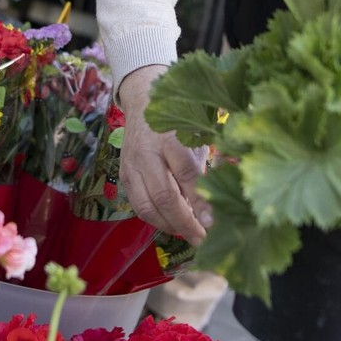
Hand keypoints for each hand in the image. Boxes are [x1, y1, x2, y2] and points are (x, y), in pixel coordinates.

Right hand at [116, 65, 211, 244]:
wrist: (143, 103)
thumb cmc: (178, 122)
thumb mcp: (195, 136)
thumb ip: (202, 166)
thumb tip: (216, 203)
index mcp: (170, 138)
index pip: (186, 175)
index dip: (200, 201)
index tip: (212, 222)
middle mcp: (147, 153)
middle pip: (165, 196)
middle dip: (185, 222)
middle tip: (202, 237)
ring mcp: (132, 166)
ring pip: (148, 207)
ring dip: (170, 225)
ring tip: (188, 233)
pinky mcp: (124, 176)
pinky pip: (138, 206)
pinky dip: (156, 219)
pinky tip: (172, 223)